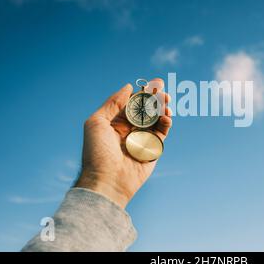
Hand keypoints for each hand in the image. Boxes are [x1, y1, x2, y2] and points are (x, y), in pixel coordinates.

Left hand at [75, 78, 171, 207]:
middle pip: (146, 110)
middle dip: (155, 99)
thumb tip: (129, 87)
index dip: (143, 93)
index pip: (132, 104)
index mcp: (115, 123)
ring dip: (162, 110)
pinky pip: (161, 135)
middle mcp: (129, 131)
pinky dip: (165, 124)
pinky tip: (166, 117)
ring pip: (156, 121)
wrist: (107, 181)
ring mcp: (141, 140)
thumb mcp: (97, 122)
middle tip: (163, 89)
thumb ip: (113, 103)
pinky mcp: (153, 151)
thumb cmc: (97, 152)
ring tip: (166, 102)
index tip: (153, 83)